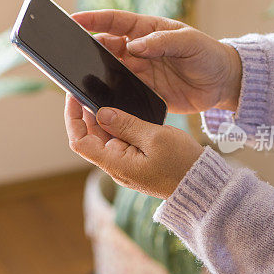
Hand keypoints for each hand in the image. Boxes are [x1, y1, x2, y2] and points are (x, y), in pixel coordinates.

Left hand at [64, 94, 202, 199]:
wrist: (201, 185)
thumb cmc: (182, 164)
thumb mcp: (155, 137)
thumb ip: (126, 124)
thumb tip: (101, 113)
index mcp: (115, 163)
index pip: (79, 141)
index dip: (73, 119)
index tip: (74, 97)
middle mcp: (115, 166)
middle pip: (90, 137)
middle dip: (87, 113)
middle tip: (90, 88)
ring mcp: (125, 164)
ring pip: (105, 138)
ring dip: (103, 118)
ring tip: (106, 94)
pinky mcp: (135, 162)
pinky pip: (119, 141)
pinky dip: (118, 125)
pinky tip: (123, 110)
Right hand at [72, 9, 241, 112]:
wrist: (222, 84)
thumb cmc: (208, 54)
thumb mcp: (189, 42)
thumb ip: (161, 42)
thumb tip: (133, 45)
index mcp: (147, 29)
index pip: (114, 21)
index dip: (93, 19)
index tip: (73, 19)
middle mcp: (137, 49)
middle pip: (104, 46)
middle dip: (86, 48)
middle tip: (69, 52)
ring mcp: (138, 71)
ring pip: (108, 70)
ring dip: (95, 73)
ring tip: (78, 77)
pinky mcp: (142, 91)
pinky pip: (120, 92)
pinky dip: (108, 95)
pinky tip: (99, 98)